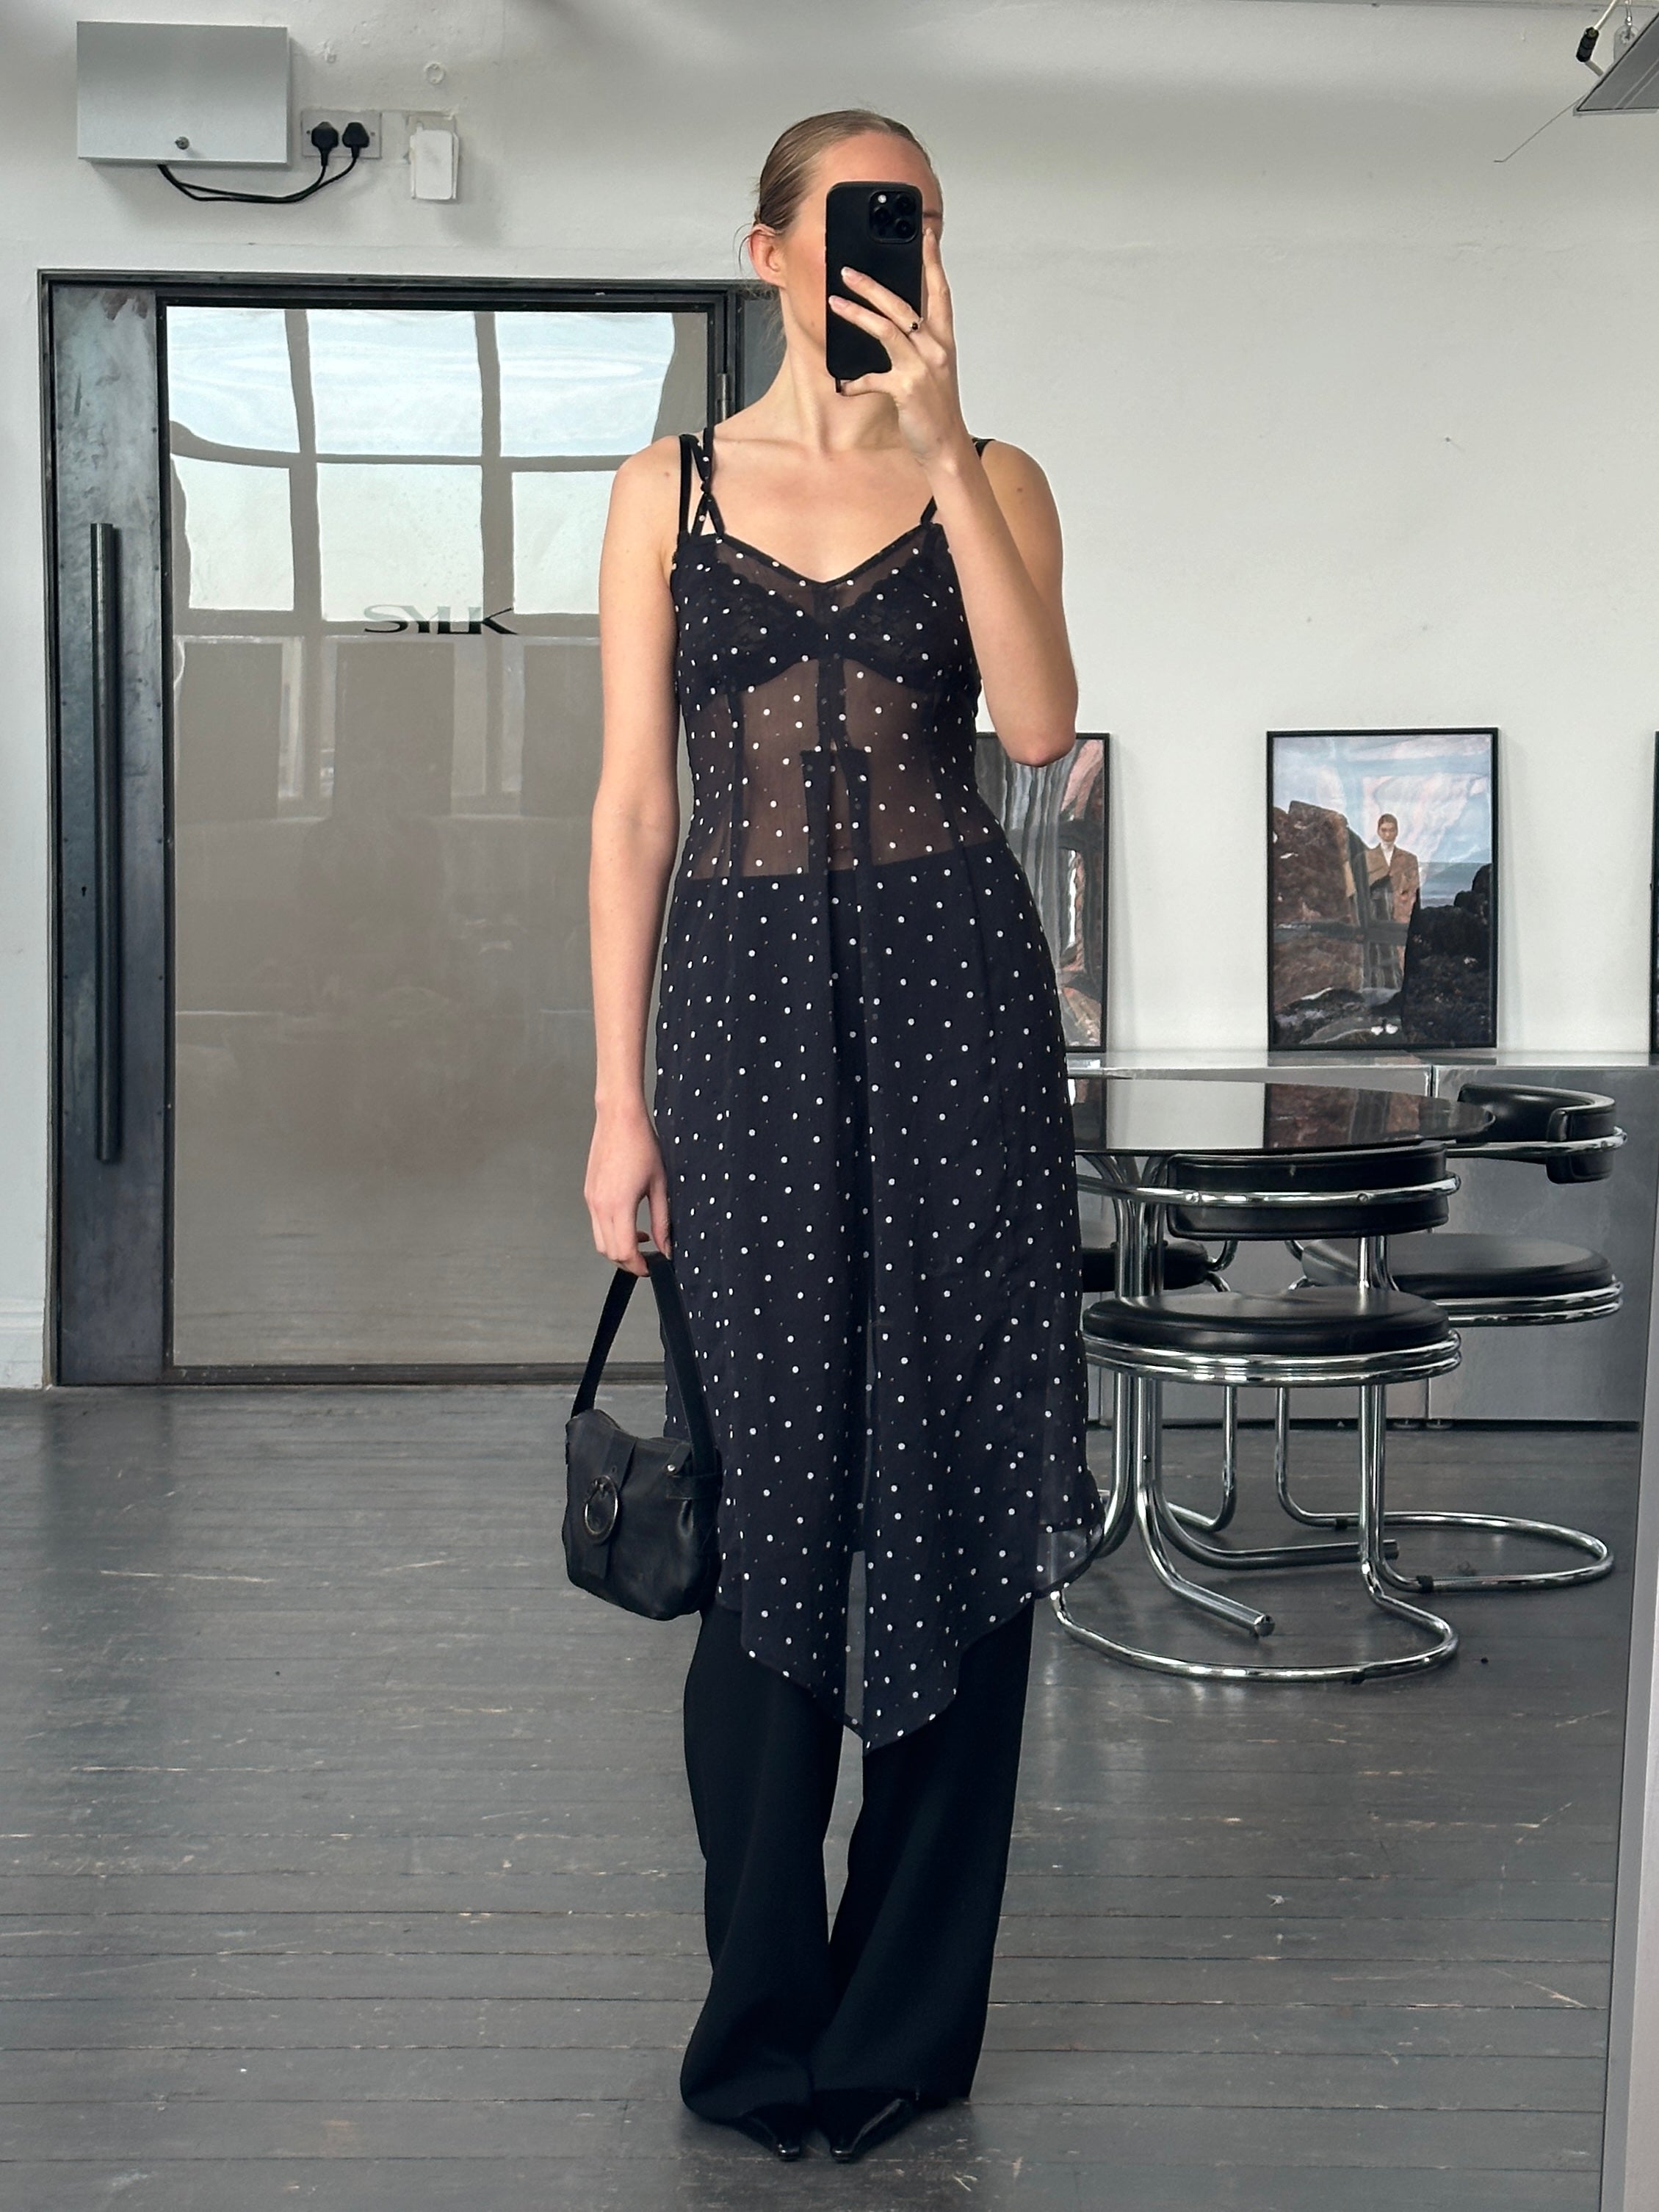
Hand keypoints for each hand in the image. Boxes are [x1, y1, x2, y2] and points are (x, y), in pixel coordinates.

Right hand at [585, 1102, 671, 1275]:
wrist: (619, 1118)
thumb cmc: (641, 1145)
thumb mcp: (660, 1186)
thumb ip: (662, 1221)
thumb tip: (666, 1246)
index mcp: (618, 1205)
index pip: (623, 1252)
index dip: (638, 1266)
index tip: (652, 1267)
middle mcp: (599, 1205)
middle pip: (609, 1252)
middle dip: (628, 1261)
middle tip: (649, 1258)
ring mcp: (591, 1199)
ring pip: (600, 1240)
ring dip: (618, 1247)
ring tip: (640, 1239)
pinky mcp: (589, 1193)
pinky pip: (596, 1224)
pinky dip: (611, 1232)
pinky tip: (629, 1221)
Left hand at [828, 227, 970, 467]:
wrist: (946, 446)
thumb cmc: (936, 409)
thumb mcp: (932, 371)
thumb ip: (916, 347)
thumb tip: (887, 326)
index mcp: (943, 341)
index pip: (940, 292)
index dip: (932, 262)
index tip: (924, 236)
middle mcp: (935, 349)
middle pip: (903, 305)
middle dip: (873, 285)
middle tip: (848, 271)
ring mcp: (921, 368)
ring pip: (886, 328)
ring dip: (857, 313)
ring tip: (835, 302)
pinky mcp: (906, 388)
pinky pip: (873, 377)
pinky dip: (856, 380)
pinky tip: (843, 384)